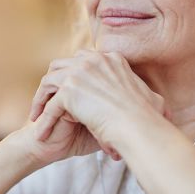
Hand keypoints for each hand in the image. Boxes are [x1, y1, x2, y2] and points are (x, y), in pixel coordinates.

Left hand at [29, 50, 168, 160]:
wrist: (140, 127)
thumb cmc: (148, 119)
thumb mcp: (151, 98)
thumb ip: (144, 94)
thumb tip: (157, 102)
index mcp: (111, 59)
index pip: (83, 60)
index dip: (73, 76)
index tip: (69, 92)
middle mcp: (94, 60)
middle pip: (62, 65)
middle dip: (53, 82)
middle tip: (48, 100)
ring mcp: (80, 72)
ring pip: (49, 81)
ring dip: (41, 98)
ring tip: (37, 116)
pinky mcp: (70, 90)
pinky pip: (50, 106)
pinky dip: (44, 120)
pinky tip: (41, 134)